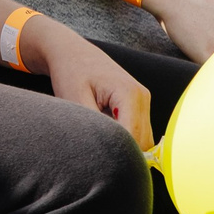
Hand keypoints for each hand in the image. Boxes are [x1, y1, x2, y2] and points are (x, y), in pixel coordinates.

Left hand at [23, 16, 151, 149]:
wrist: (71, 52)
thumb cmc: (70, 72)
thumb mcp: (76, 101)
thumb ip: (94, 128)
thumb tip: (107, 152)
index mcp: (130, 94)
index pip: (134, 138)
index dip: (119, 154)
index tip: (99, 161)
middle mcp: (142, 97)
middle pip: (142, 142)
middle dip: (122, 152)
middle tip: (95, 153)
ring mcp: (143, 101)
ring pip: (142, 140)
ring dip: (123, 145)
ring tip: (97, 137)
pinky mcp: (138, 105)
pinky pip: (137, 132)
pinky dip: (123, 138)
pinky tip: (103, 130)